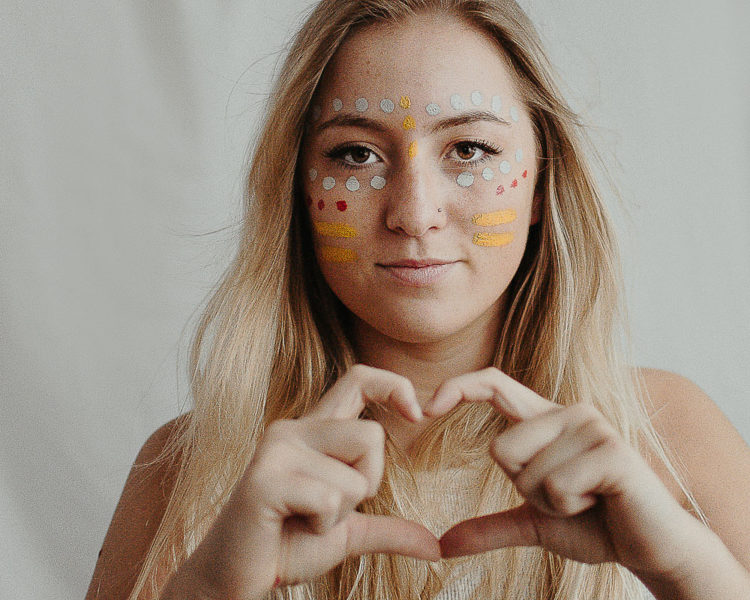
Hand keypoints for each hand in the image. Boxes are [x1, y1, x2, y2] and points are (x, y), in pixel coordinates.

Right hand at [180, 365, 439, 599]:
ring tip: (303, 519)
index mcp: (312, 431)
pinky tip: (291, 527)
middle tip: (328, 509)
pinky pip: (329, 498)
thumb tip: (436, 546)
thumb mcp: (345, 533)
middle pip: (371, 436)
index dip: (393, 385)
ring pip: (353, 474)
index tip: (417, 413)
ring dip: (340, 512)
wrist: (234, 578)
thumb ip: (388, 529)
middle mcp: (293, 429)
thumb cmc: (286, 546)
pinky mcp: (265, 479)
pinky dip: (322, 525)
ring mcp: (276, 451)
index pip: (358, 379)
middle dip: (366, 483)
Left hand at [430, 368, 698, 581]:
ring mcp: (592, 426)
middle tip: (567, 496)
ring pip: (528, 473)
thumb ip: (489, 527)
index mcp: (546, 419)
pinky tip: (601, 503)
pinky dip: (570, 507)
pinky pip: (557, 486)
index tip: (425, 407)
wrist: (651, 546)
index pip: (494, 384)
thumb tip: (442, 545)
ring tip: (588, 499)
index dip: (458, 387)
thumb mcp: (534, 523)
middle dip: (526, 490)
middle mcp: (568, 412)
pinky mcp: (612, 451)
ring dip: (551, 503)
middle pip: (502, 450)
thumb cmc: (595, 525)